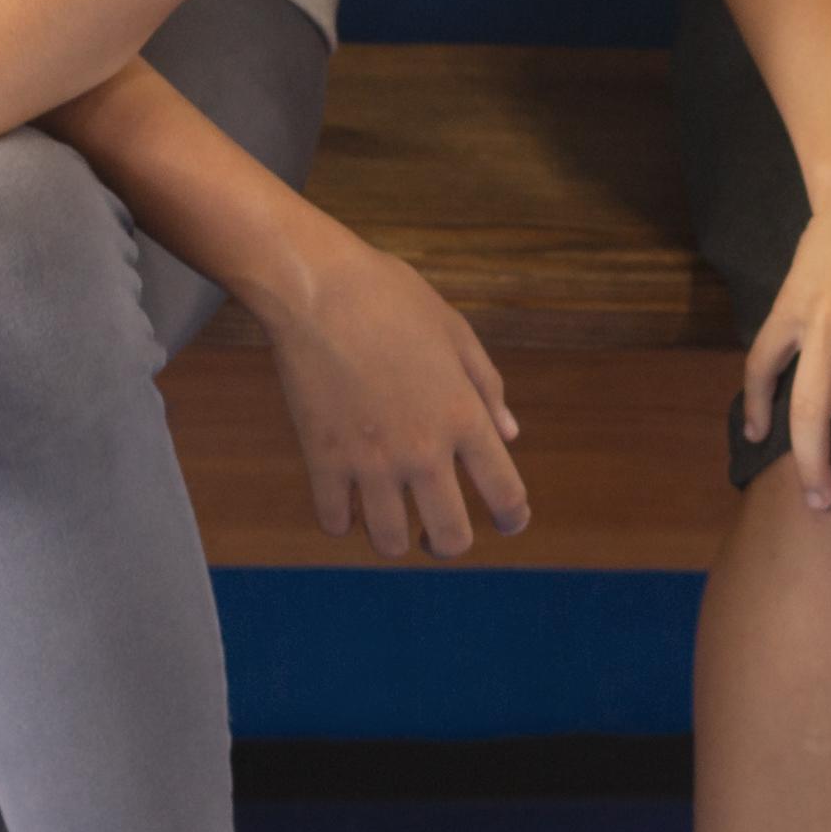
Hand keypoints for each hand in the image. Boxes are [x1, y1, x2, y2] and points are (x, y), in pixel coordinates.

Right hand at [257, 223, 530, 556]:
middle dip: (449, 545)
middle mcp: (423, 449)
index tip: (507, 522)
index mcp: (463, 417)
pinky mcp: (322, 459)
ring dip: (395, 539)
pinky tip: (346, 502)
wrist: (317, 287)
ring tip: (390, 520)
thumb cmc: (391, 298)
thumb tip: (510, 436)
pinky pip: (334, 521)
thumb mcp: (455, 333)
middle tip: (437, 534)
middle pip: (450, 539)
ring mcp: (370, 459)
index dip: (513, 518)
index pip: (506, 494)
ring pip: (389, 542)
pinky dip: (343, 520)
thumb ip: (487, 387)